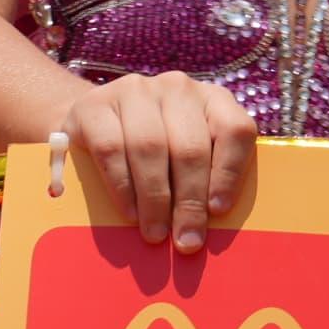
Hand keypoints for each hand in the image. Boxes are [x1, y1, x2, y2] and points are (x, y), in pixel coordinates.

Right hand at [53, 72, 255, 255]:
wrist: (97, 124)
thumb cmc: (157, 153)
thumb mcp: (188, 157)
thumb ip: (206, 179)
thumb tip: (206, 228)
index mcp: (213, 100)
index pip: (234, 130)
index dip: (229, 173)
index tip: (218, 210)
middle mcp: (177, 88)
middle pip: (190, 147)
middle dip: (189, 201)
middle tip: (186, 241)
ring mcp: (134, 91)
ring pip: (150, 147)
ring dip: (154, 199)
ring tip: (155, 234)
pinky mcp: (94, 105)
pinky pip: (111, 149)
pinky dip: (122, 187)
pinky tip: (129, 213)